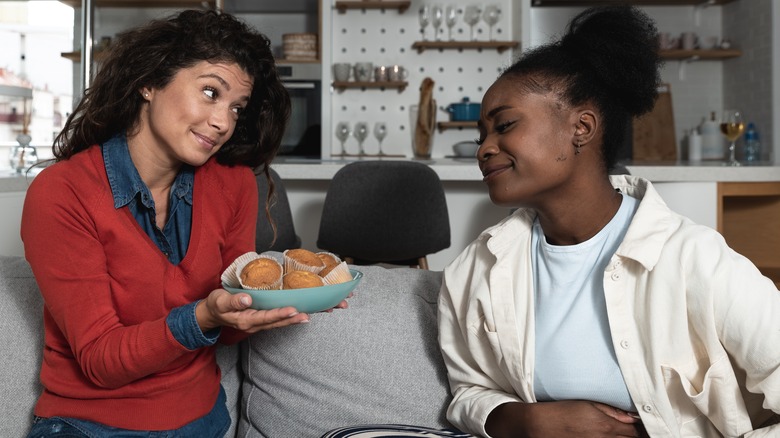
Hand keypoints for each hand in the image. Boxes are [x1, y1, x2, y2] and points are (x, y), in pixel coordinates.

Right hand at [195, 288, 308, 332]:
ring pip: (277, 323)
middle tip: (307, 316)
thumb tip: (247, 299)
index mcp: (245, 320)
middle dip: (292, 320)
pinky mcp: (258, 320)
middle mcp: (253, 325)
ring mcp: (257, 324)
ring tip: (306, 316)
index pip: (266, 317)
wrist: (211, 314)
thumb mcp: (220, 301)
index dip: (280, 314)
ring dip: (292, 320)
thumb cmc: (215, 305)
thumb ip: (233, 301)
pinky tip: (295, 314)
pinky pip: (274, 320)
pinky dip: (286, 317)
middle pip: (276, 323)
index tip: (292, 310)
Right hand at [486, 400, 642, 437]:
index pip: (639, 431)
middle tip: (655, 430)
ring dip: (632, 437)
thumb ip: (612, 411)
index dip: (651, 429)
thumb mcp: (587, 404)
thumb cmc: (562, 412)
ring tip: (639, 433)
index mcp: (607, 427)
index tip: (659, 425)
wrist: (539, 426)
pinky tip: (621, 436)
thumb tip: (634, 415)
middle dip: (645, 435)